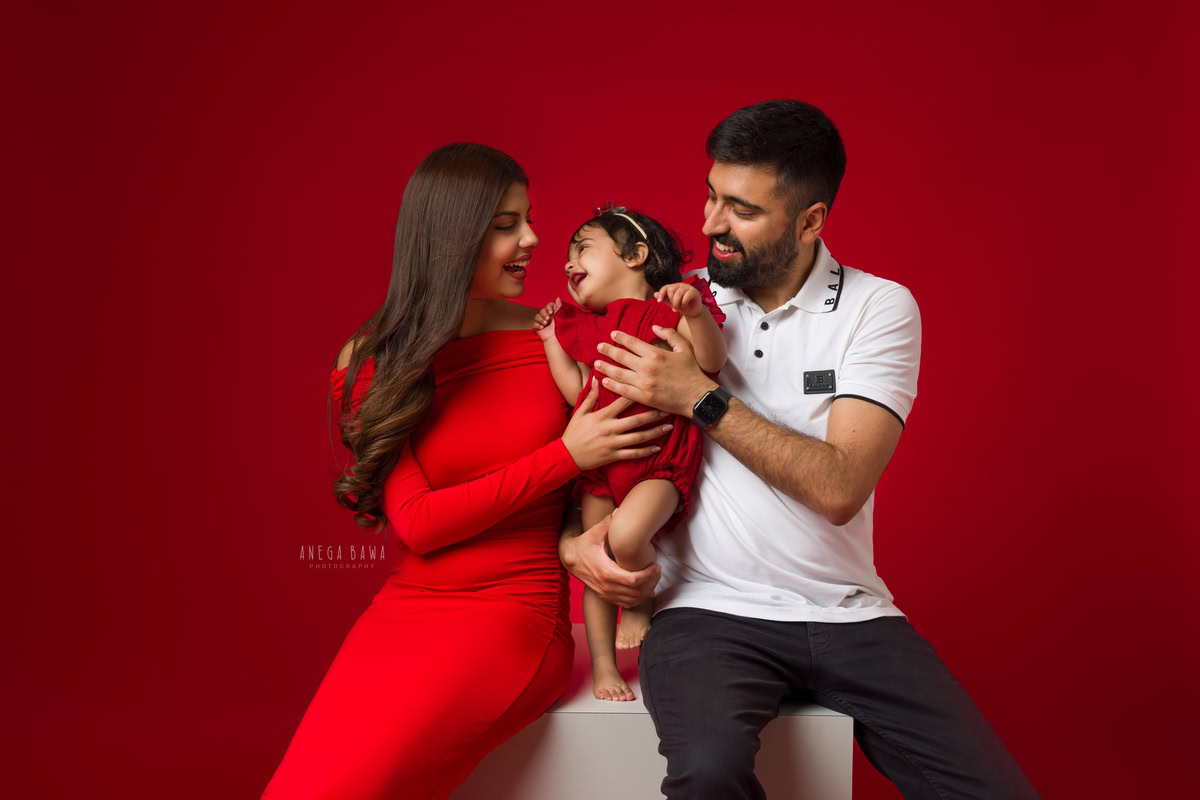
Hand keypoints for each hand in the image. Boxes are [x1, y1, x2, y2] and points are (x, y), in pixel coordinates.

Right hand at [532, 297, 561, 342]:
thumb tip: (558, 297)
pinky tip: (542, 328)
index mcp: (554, 313)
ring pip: (537, 316)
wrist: (556, 339)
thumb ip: (559, 307)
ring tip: (545, 324)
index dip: (548, 307)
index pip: (549, 305)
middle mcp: (547, 316)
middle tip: (548, 319)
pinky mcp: (538, 327)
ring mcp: (542, 322)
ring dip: (541, 319)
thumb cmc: (560, 328)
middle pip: (542, 310)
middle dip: (544, 314)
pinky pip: (534, 323)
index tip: (551, 312)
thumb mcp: (561, 316)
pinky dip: (537, 325)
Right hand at [560, 509, 658, 607]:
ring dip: (646, 591)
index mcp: (605, 571)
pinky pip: (626, 604)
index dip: (648, 575)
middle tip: (658, 571)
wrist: (569, 559)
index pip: (632, 580)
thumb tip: (620, 510)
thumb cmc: (583, 544)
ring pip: (632, 600)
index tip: (656, 566)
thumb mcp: (594, 533)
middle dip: (651, 582)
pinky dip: (638, 599)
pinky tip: (646, 591)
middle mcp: (605, 586)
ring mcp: (605, 593)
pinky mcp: (605, 596)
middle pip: (636, 592)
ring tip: (654, 578)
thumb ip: (607, 523)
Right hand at [561, 377, 673, 470]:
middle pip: (636, 420)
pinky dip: (646, 451)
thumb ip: (591, 395)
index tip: (651, 388)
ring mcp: (613, 443)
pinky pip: (633, 454)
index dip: (638, 394)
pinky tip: (658, 447)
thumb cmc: (574, 432)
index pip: (623, 402)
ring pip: (638, 437)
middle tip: (667, 409)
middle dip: (653, 414)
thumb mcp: (580, 412)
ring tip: (669, 427)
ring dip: (655, 432)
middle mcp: (610, 428)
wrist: (566, 456)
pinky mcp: (614, 456)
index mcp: (602, 416)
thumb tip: (596, 377)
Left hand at [594, 326, 716, 416]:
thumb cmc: (692, 372)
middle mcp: (647, 367)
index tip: (612, 334)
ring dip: (606, 368)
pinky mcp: (644, 398)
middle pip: (621, 357)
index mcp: (655, 354)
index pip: (632, 342)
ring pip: (619, 374)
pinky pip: (624, 391)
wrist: (697, 396)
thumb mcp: (683, 348)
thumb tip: (654, 327)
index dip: (620, 337)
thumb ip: (669, 334)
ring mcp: (644, 384)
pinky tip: (605, 381)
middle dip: (608, 350)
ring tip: (596, 364)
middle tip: (599, 347)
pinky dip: (612, 385)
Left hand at [653, 282, 703, 316]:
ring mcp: (688, 287)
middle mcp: (680, 285)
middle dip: (671, 300)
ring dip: (676, 302)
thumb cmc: (681, 306)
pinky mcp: (694, 292)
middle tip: (673, 308)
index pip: (665, 287)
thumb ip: (664, 299)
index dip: (661, 294)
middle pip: (671, 290)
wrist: (692, 311)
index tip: (659, 301)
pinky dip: (684, 302)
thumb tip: (655, 294)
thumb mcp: (671, 303)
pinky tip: (684, 305)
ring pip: (678, 292)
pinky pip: (687, 295)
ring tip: (677, 309)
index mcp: (674, 287)